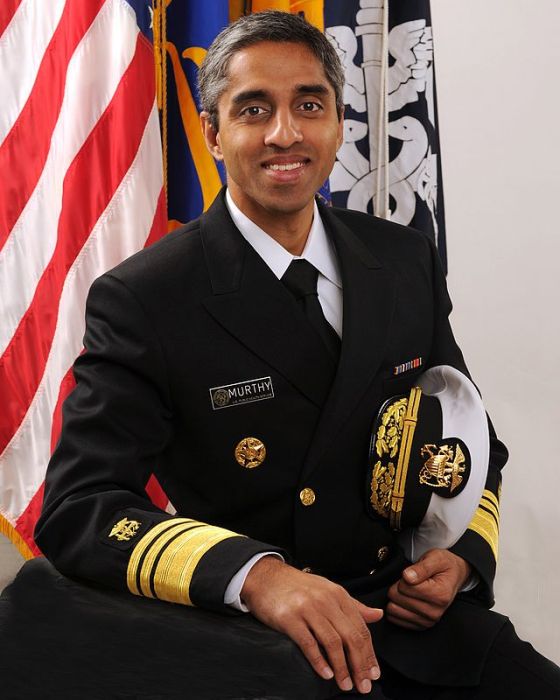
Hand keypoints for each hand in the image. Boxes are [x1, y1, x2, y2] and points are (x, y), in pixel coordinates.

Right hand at [241, 556, 382, 694]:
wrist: (266, 577)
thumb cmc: (298, 586)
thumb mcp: (328, 591)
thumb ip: (353, 606)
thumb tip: (377, 615)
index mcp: (338, 595)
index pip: (361, 628)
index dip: (369, 654)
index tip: (373, 673)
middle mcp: (325, 600)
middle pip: (350, 637)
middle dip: (360, 665)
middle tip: (363, 685)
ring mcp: (307, 609)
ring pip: (332, 643)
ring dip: (342, 668)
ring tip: (346, 684)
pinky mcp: (289, 618)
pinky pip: (308, 643)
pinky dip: (319, 661)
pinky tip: (326, 674)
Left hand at [386, 549, 470, 629]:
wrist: (454, 576)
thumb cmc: (444, 566)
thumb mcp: (435, 558)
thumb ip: (421, 567)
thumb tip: (407, 576)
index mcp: (440, 595)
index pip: (404, 587)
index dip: (404, 576)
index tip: (413, 574)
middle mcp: (435, 612)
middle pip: (397, 598)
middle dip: (399, 586)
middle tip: (411, 581)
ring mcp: (428, 621)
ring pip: (394, 609)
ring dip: (397, 598)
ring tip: (409, 590)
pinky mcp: (421, 626)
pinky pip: (396, 619)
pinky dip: (397, 608)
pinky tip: (406, 600)